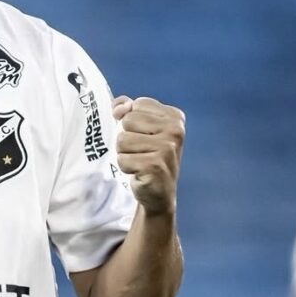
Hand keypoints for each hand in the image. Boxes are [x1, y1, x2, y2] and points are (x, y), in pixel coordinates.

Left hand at [112, 96, 184, 215]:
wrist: (158, 192)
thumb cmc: (146, 154)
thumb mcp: (138, 126)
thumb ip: (125, 108)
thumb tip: (119, 107)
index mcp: (174, 116)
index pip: (137, 104)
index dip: (132, 121)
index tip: (144, 135)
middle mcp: (175, 131)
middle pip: (128, 121)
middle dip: (127, 137)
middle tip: (141, 151)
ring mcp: (167, 149)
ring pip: (122, 140)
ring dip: (124, 153)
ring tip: (139, 161)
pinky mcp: (155, 166)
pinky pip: (122, 159)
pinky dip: (126, 167)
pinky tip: (139, 172)